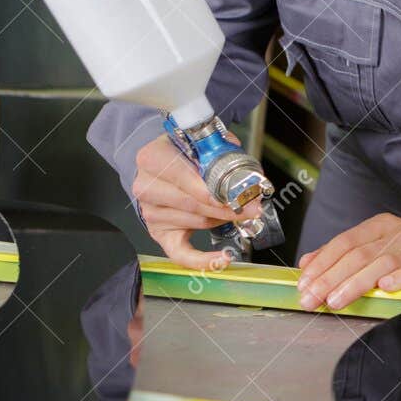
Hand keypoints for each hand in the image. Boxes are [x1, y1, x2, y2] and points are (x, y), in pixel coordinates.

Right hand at [132, 133, 248, 270]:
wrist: (158, 164)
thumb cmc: (181, 153)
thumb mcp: (197, 140)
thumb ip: (222, 148)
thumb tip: (247, 172)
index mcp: (152, 159)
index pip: (186, 179)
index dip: (215, 190)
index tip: (240, 197)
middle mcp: (147, 187)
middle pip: (194, 204)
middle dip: (228, 207)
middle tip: (253, 208)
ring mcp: (150, 212)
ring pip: (197, 221)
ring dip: (222, 218)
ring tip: (238, 212)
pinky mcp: (159, 232)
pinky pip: (180, 253)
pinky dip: (202, 260)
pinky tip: (222, 259)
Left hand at [295, 215, 400, 310]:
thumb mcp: (377, 245)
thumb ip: (343, 253)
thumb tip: (307, 262)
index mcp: (380, 226)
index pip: (344, 242)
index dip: (321, 263)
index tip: (303, 284)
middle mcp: (397, 234)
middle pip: (358, 254)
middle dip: (331, 279)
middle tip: (313, 299)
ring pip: (382, 263)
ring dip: (356, 283)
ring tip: (336, 300)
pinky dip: (399, 280)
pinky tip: (384, 290)